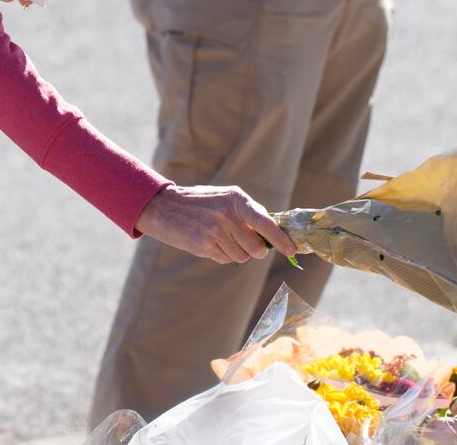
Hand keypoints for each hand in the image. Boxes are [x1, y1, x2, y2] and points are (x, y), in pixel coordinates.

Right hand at [135, 184, 296, 264]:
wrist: (163, 206)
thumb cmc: (199, 202)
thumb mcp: (223, 198)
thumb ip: (247, 213)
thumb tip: (275, 234)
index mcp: (236, 199)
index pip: (265, 223)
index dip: (281, 240)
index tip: (292, 251)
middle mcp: (228, 214)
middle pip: (257, 248)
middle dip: (252, 249)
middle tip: (238, 239)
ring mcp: (215, 230)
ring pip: (242, 257)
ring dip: (235, 252)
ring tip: (218, 236)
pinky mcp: (204, 245)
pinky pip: (225, 259)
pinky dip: (220, 254)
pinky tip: (207, 240)